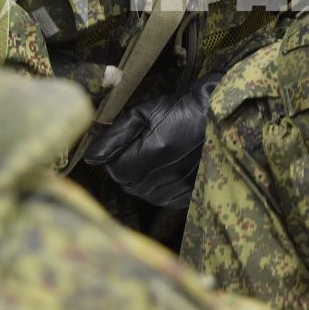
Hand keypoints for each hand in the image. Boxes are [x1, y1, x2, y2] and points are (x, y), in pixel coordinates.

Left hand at [81, 74, 222, 207]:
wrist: (217, 117)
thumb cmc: (179, 110)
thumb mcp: (144, 113)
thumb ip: (115, 135)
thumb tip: (91, 158)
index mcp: (153, 150)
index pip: (117, 169)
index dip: (116, 158)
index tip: (124, 146)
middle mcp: (167, 172)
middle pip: (130, 184)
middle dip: (128, 170)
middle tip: (138, 152)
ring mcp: (182, 185)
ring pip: (146, 195)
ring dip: (143, 181)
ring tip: (152, 162)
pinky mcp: (192, 192)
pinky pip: (166, 199)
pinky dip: (160, 189)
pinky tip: (165, 173)